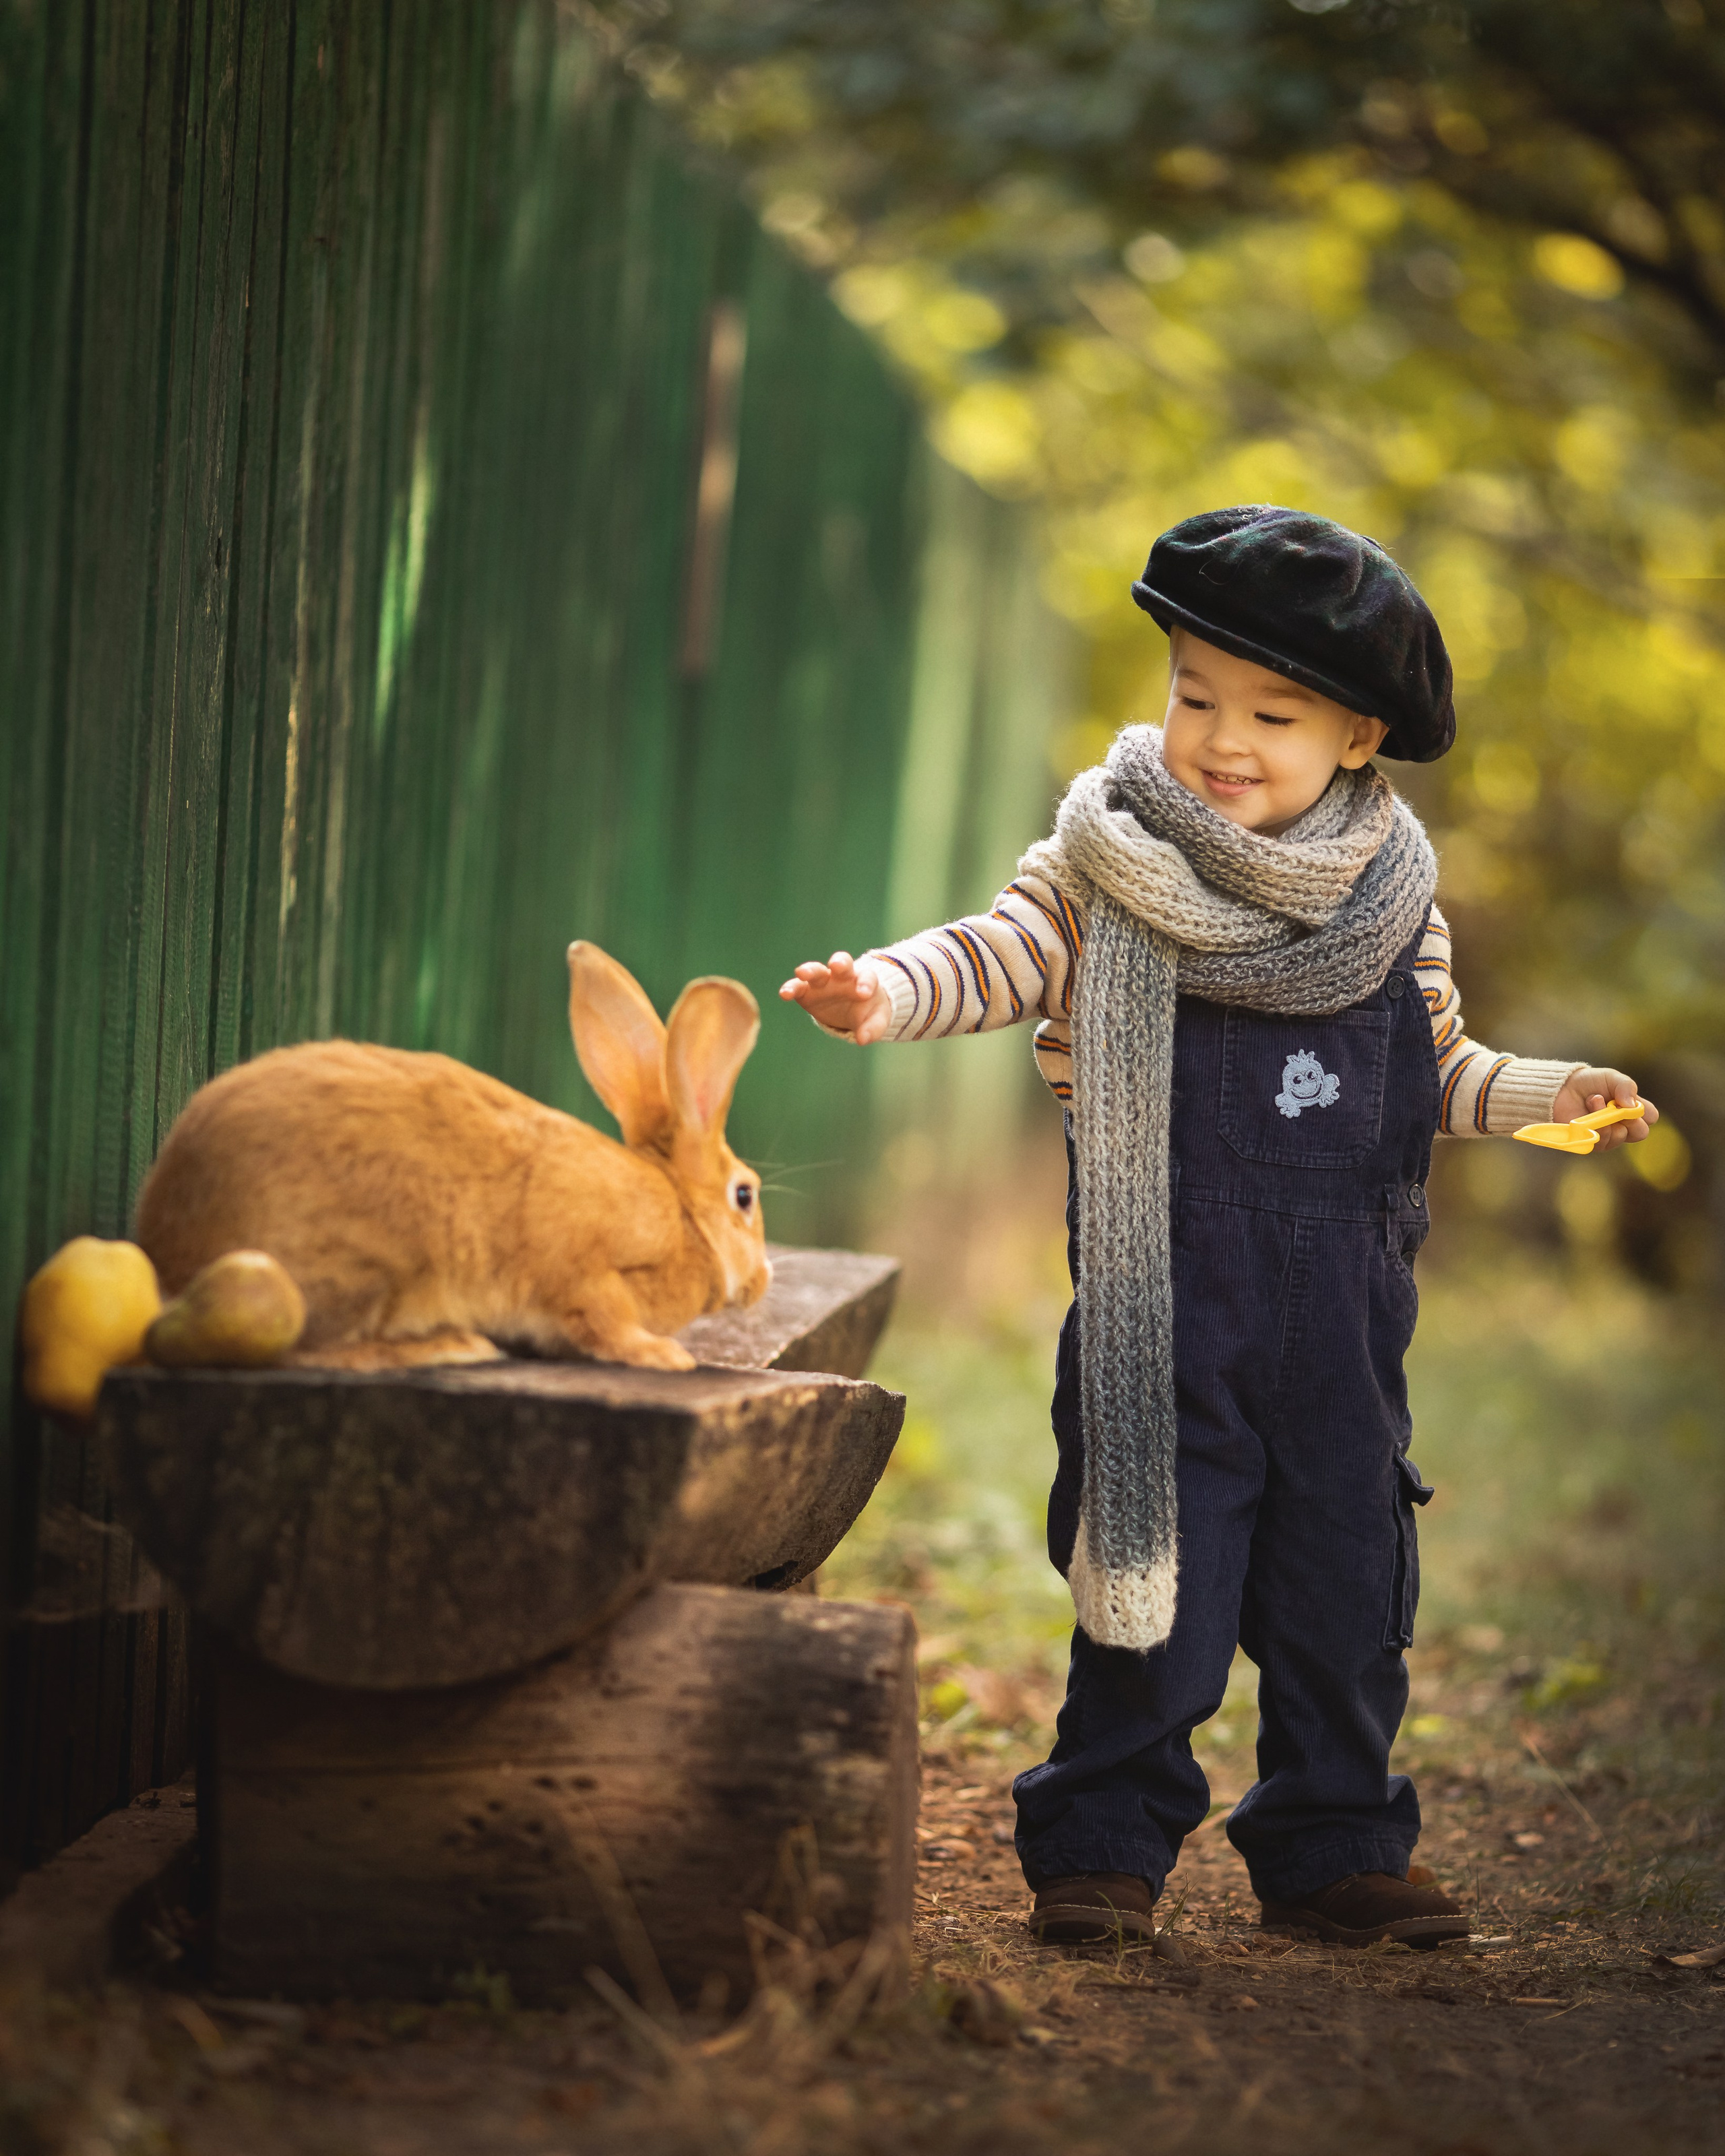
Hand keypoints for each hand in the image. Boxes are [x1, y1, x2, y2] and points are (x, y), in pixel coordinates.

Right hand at [778, 951, 892, 1043]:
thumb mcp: (876, 1020)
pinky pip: (798, 987)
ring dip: (809, 970)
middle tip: (836, 965)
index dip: (865, 984)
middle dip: (839, 962)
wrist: (853, 1010)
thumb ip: (872, 1028)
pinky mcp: (807, 991)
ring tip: (801, 973)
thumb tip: (862, 1040)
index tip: (864, 994)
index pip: (866, 977)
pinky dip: (791, 988)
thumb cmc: (868, 1011)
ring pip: (816, 971)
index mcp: (863, 980)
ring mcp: (824, 981)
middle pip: (841, 963)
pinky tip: (784, 994)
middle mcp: (843, 976)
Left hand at [1550, 1068, 1657, 1150]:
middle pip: (1640, 1133)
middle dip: (1631, 1119)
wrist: (1561, 1088)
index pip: (1651, 1117)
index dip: (1644, 1112)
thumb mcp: (1611, 1077)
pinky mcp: (1592, 1142)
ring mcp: (1608, 1135)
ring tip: (1594, 1099)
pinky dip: (1595, 1124)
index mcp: (1632, 1109)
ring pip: (1619, 1136)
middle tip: (1616, 1106)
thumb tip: (1632, 1106)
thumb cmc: (1589, 1083)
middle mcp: (1623, 1125)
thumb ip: (1626, 1086)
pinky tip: (1587, 1112)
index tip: (1631, 1101)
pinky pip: (1601, 1140)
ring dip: (1606, 1116)